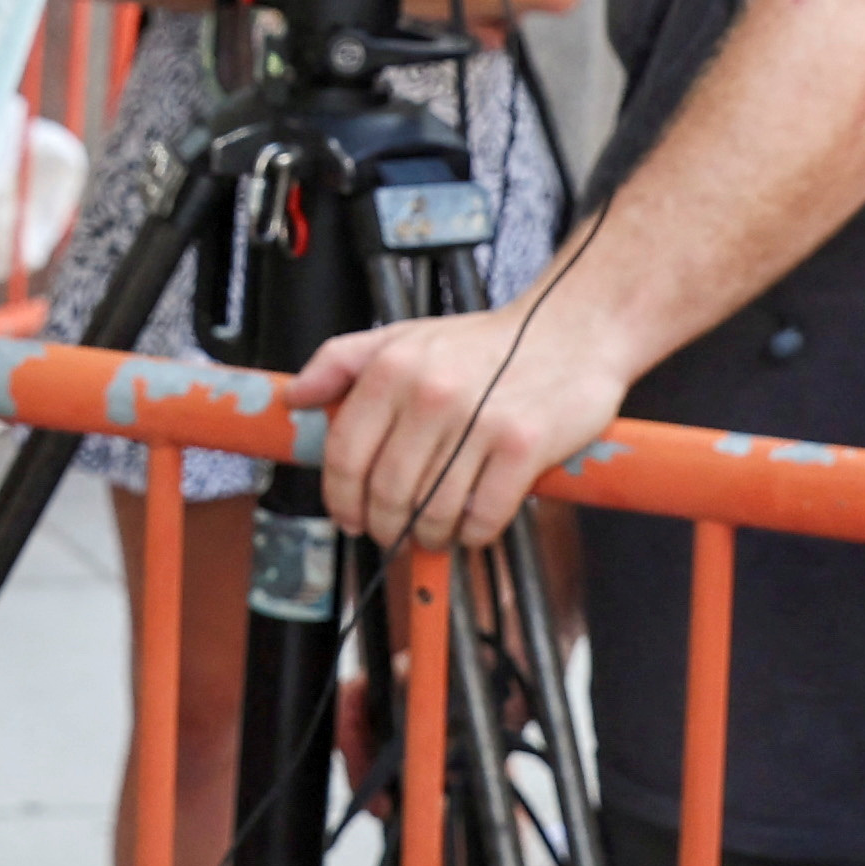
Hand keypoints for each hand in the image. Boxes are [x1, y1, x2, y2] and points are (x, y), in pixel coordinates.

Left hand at [292, 286, 631, 551]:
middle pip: (386, 492)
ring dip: (429, 535)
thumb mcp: (403, 337)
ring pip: (432, 511)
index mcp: (394, 369)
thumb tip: (294, 397)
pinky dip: (472, 534)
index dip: (340, 498)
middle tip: (393, 532)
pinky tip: (473, 524)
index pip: (344, 454)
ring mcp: (479, 421)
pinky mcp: (523, 446)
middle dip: (384, 526)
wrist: (570, 330)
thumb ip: (340, 361)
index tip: (348, 516)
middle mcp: (431, 394)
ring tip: (434, 531)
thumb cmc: (485, 343)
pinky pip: (483, 516)